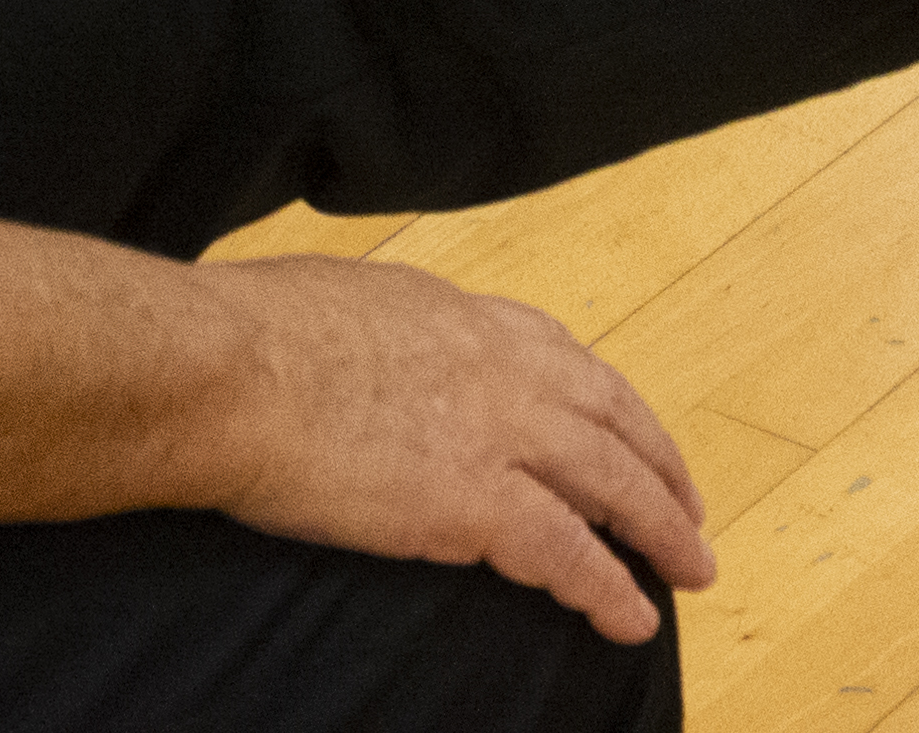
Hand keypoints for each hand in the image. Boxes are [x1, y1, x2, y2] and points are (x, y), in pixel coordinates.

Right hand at [203, 259, 716, 647]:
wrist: (227, 370)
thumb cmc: (254, 333)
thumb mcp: (350, 301)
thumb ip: (394, 333)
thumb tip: (384, 354)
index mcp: (471, 318)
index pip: (569, 362)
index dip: (612, 407)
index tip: (632, 433)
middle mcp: (506, 367)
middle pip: (614, 420)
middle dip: (660, 468)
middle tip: (689, 509)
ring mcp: (499, 434)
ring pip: (614, 484)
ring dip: (662, 529)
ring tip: (690, 568)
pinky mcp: (477, 504)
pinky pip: (569, 555)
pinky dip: (609, 588)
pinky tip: (634, 617)